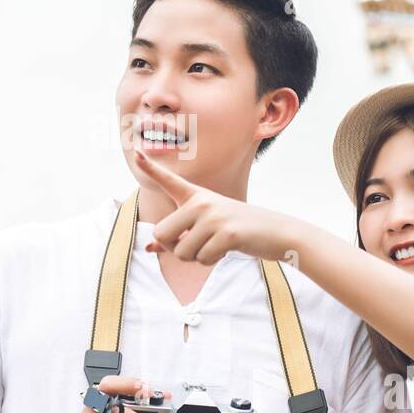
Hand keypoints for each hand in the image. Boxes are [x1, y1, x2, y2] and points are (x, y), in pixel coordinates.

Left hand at [133, 149, 295, 265]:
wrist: (277, 232)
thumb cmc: (237, 231)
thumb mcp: (206, 230)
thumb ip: (177, 237)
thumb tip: (148, 248)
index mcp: (197, 197)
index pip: (169, 181)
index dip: (151, 167)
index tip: (136, 151)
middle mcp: (202, 202)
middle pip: (162, 234)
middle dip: (174, 249)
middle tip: (195, 246)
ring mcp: (214, 217)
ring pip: (182, 252)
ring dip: (196, 258)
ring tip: (216, 245)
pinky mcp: (227, 234)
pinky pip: (202, 259)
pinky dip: (212, 261)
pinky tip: (227, 249)